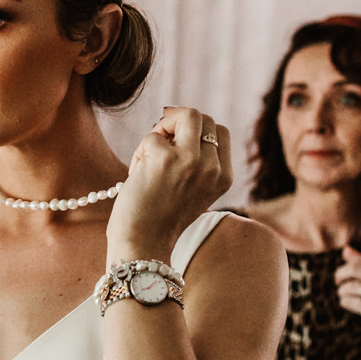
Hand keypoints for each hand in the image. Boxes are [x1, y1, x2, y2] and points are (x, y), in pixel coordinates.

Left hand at [107, 106, 231, 261]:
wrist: (142, 245)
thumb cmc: (159, 219)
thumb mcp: (192, 191)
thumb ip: (197, 162)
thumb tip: (175, 119)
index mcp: (224, 177)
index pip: (220, 132)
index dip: (195, 133)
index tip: (176, 147)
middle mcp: (213, 168)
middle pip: (203, 118)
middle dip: (177, 126)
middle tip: (159, 148)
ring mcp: (191, 161)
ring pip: (185, 114)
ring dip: (162, 130)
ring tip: (149, 158)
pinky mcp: (165, 158)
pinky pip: (152, 136)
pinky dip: (140, 153)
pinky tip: (137, 176)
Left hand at [335, 246, 360, 352]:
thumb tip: (346, 249)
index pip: (359, 260)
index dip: (346, 267)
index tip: (343, 275)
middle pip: (354, 269)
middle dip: (340, 275)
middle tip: (338, 282)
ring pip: (349, 286)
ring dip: (342, 292)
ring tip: (347, 296)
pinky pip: (348, 301)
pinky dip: (345, 302)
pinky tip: (351, 305)